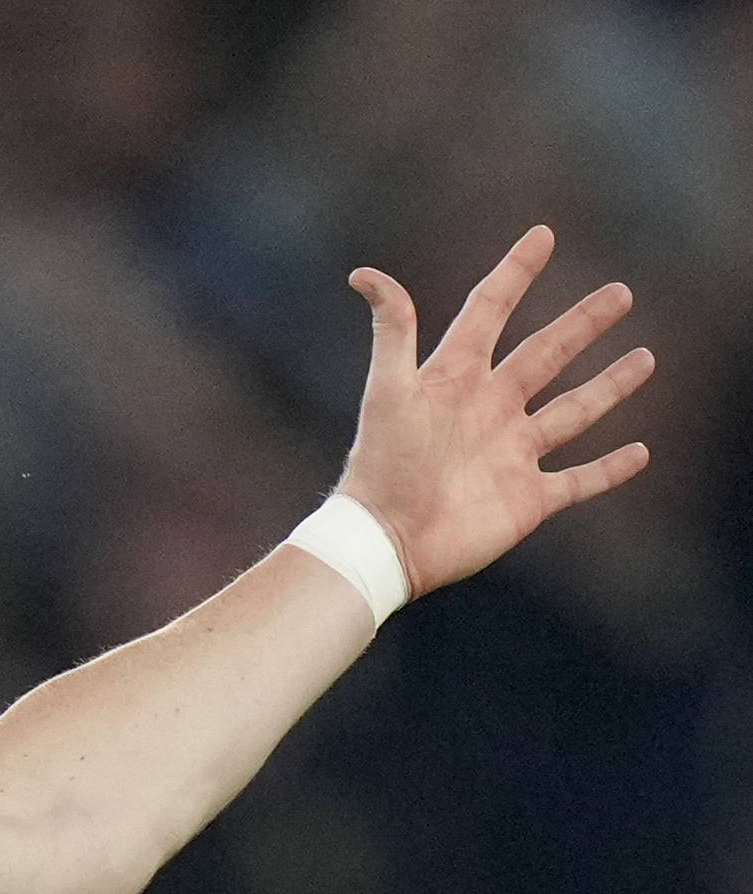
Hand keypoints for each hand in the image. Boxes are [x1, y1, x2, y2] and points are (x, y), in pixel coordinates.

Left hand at [337, 225, 653, 597]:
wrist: (386, 541)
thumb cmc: (382, 466)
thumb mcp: (389, 391)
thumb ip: (391, 331)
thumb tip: (364, 274)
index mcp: (456, 380)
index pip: (490, 312)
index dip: (515, 274)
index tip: (542, 236)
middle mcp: (490, 411)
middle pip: (546, 355)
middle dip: (582, 324)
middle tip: (620, 293)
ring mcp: (512, 455)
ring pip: (573, 413)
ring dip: (610, 386)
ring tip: (645, 358)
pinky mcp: (528, 500)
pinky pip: (579, 481)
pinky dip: (610, 469)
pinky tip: (639, 452)